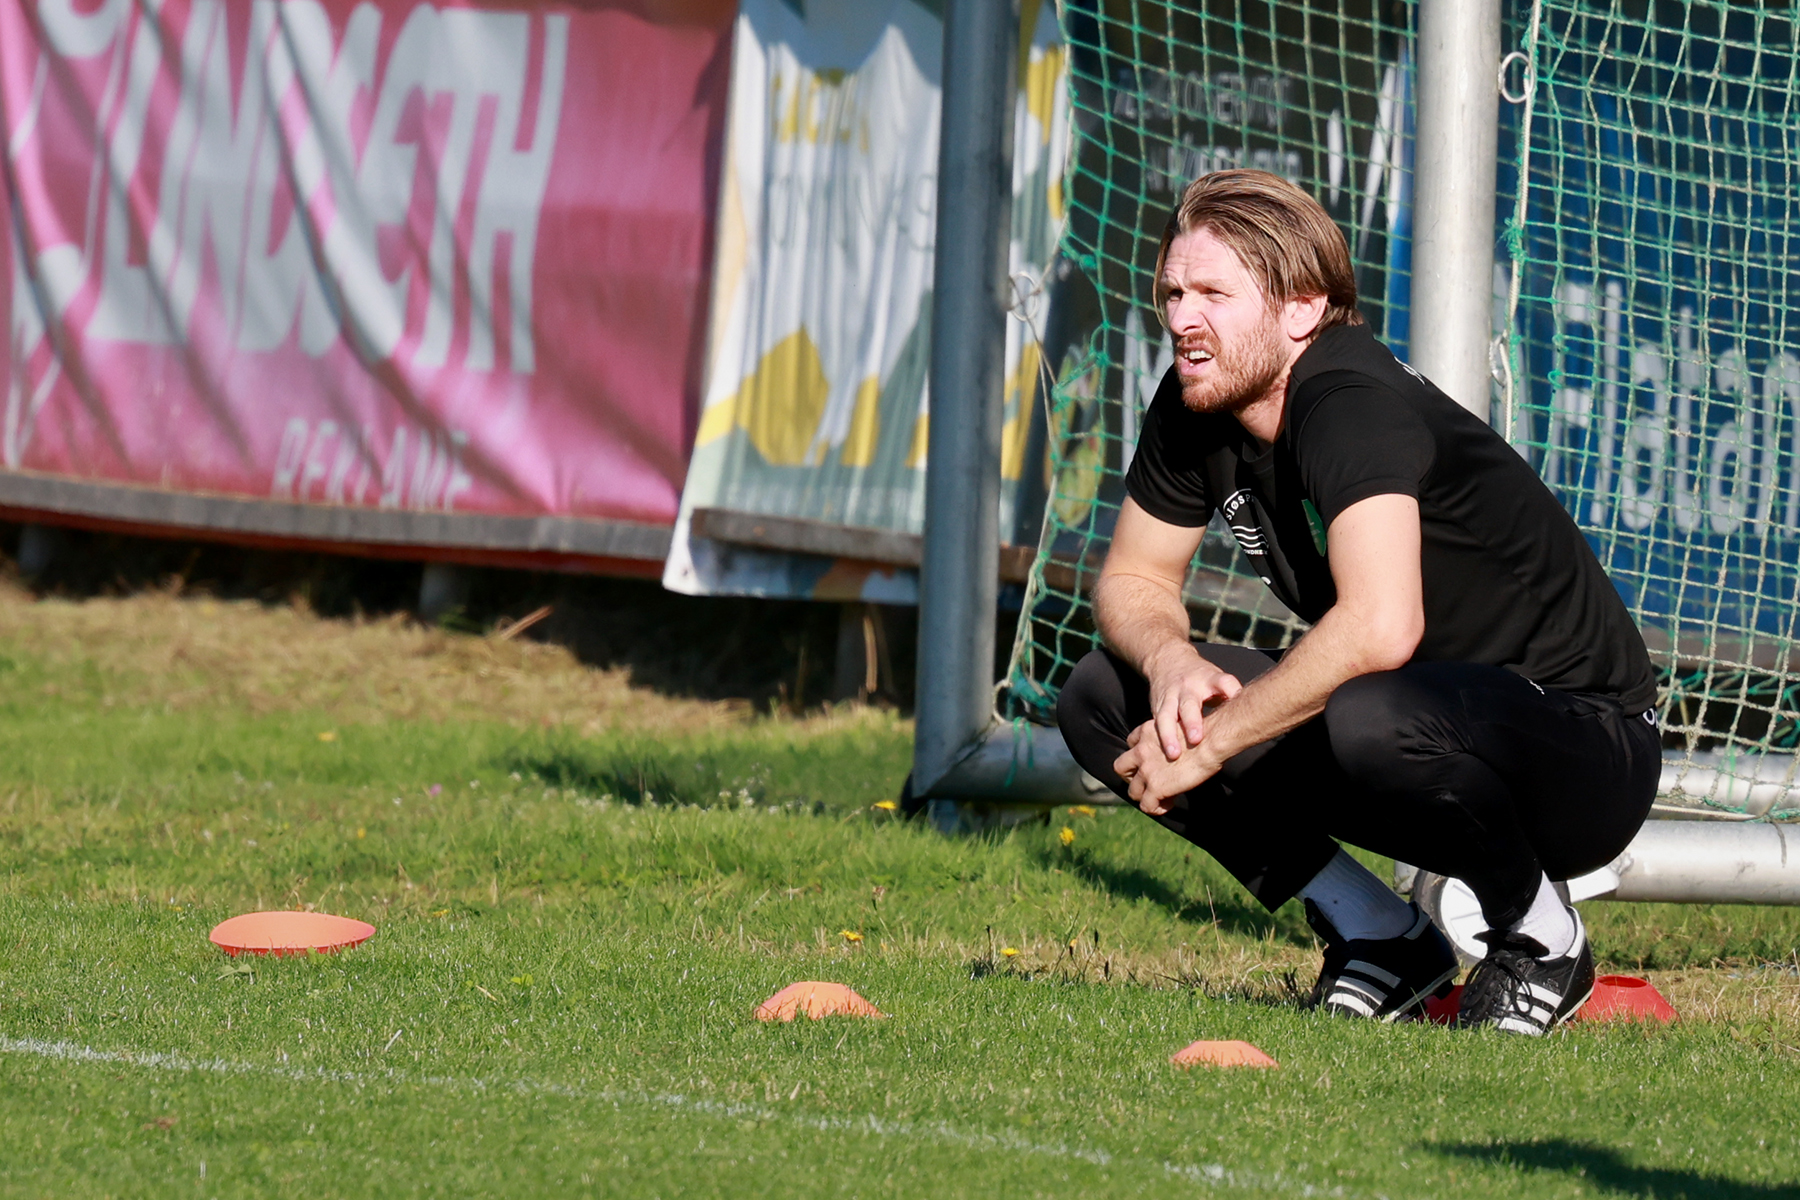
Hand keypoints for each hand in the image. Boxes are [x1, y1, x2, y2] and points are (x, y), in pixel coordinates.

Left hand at [1113, 721, 1223, 815]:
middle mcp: (1141, 750)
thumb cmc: (1203, 733)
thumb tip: (1171, 752)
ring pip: (1132, 791)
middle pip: (1121, 768)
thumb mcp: (1175, 728)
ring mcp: (1146, 770)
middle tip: (1146, 782)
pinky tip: (1168, 804)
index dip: (1139, 755)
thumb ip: (1167, 738)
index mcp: (1146, 731)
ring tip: (1160, 797)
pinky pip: (1146, 805)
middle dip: (1131, 777)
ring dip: (1144, 795)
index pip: (1131, 744)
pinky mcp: (1156, 787)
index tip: (1151, 761)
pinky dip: (1156, 808)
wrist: (1209, 742)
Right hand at [1145, 643, 1241, 760]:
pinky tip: (1158, 753)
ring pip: (1166, 716)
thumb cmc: (1200, 677)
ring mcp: (1169, 697)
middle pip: (1189, 704)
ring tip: (1174, 754)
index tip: (1237, 698)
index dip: (1231, 689)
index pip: (1223, 682)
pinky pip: (1154, 724)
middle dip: (1192, 722)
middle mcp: (1187, 688)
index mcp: (1208, 679)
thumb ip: (1230, 695)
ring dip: (1169, 735)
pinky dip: (1156, 738)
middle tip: (1196, 739)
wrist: (1167, 660)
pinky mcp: (1156, 707)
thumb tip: (1253, 716)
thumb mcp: (1217, 679)